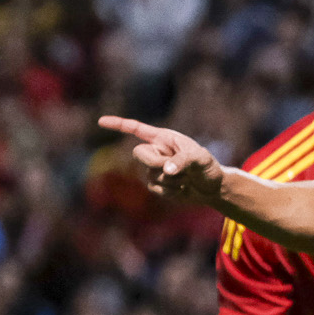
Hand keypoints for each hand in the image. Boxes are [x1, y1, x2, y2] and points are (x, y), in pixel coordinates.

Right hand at [97, 116, 223, 201]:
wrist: (213, 188)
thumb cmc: (207, 166)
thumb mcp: (200, 159)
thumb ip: (182, 160)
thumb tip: (165, 170)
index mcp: (163, 138)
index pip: (136, 129)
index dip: (118, 124)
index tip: (100, 122)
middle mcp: (156, 151)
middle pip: (138, 154)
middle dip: (154, 162)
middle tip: (173, 169)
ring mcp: (155, 169)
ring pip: (149, 174)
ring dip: (169, 180)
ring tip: (186, 179)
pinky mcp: (157, 185)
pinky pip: (154, 189)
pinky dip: (169, 191)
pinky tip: (182, 189)